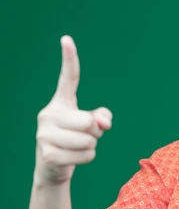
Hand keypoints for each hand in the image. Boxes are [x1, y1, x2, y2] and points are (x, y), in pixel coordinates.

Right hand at [35, 36, 112, 185]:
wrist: (52, 169)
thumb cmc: (74, 142)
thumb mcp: (90, 126)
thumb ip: (102, 117)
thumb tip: (103, 123)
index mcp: (60, 103)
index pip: (67, 79)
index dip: (69, 59)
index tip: (67, 39)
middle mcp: (48, 114)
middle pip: (90, 121)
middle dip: (95, 133)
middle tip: (84, 137)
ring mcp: (45, 134)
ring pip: (89, 140)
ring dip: (91, 147)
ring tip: (77, 148)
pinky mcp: (49, 154)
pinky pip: (86, 154)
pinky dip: (87, 159)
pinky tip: (73, 159)